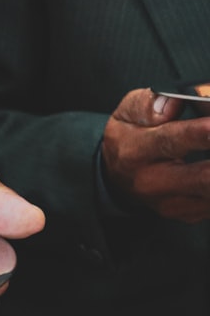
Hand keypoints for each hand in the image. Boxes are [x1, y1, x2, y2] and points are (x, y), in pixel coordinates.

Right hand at [103, 88, 209, 221]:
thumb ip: (149, 102)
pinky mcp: (185, 214)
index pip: (175, 140)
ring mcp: (168, 202)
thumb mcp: (127, 111)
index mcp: (136, 151)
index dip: (205, 132)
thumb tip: (174, 102)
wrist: (115, 175)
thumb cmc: (129, 137)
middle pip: (204, 177)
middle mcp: (150, 181)